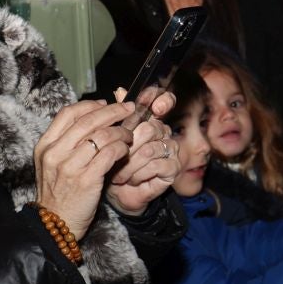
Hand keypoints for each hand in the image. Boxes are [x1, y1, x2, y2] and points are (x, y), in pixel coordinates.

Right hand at [34, 99, 138, 239]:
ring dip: (121, 131)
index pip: (68, 113)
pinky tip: (126, 149)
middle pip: (87, 120)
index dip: (90, 105)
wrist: (55, 223)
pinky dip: (121, 148)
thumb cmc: (60, 191)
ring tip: (130, 134)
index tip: (106, 104)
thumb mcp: (54, 163)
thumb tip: (95, 117)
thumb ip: (68, 142)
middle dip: (112, 112)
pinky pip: (110, 154)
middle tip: (128, 109)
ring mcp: (70, 166)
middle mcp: (55, 153)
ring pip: (102, 135)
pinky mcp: (86, 179)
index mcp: (45, 145)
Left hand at [104, 87, 179, 216]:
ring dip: (129, 164)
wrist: (117, 192)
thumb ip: (116, 115)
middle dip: (126, 146)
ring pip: (148, 149)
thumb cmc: (112, 163)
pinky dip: (138, 174)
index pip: (165, 102)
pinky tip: (130, 180)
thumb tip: (120, 90)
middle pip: (148, 128)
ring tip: (118, 173)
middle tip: (114, 157)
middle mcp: (163, 131)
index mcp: (150, 120)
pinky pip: (154, 165)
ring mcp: (170, 149)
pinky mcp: (172, 168)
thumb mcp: (109, 138)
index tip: (157, 106)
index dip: (163, 101)